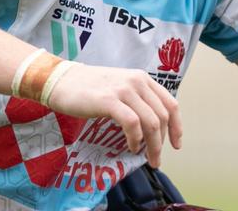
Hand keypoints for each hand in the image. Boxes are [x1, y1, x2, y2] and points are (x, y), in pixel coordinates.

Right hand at [45, 64, 181, 166]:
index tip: (176, 144)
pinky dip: (136, 139)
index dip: (177, 126)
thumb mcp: (119, 88)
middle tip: (156, 159)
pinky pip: (132, 124)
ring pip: (151, 122)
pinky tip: (132, 147)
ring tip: (147, 159)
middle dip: (163, 142)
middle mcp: (137, 81)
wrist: (60, 80)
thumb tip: (150, 128)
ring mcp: (124, 90)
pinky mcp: (109, 101)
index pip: (170, 103)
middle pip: (163, 116)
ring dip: (152, 145)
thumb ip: (136, 100)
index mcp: (142, 79)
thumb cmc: (88, 88)